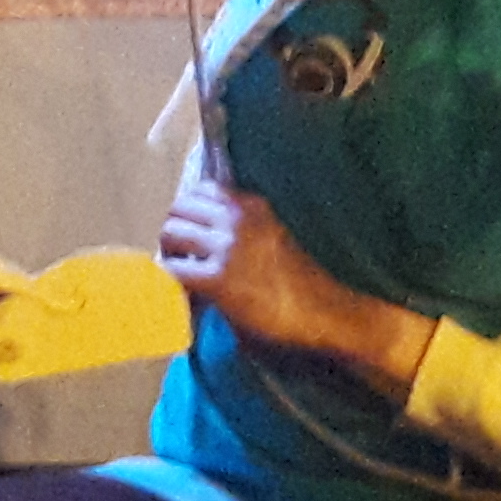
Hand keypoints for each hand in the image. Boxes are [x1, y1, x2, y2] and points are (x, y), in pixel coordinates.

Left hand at [157, 169, 434, 393]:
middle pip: (179, 206)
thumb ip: (248, 226)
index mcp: (254, 205)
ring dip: (169, 251)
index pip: (203, 190)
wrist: (331, 310)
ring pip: (171, 232)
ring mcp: (226, 247)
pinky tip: (181, 293)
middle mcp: (237, 218)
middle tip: (178, 253)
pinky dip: (170, 280)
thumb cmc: (310, 281)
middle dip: (174, 228)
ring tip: (179, 272)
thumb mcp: (279, 235)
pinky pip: (174, 270)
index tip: (192, 231)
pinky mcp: (218, 279)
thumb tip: (214, 232)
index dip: (190, 211)